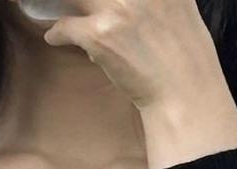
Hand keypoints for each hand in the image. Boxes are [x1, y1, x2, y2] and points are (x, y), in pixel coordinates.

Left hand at [41, 1, 236, 166]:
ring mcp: (117, 7)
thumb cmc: (181, 51)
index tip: (94, 2)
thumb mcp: (175, 3)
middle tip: (80, 7)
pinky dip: (58, 32)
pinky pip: (64, 25)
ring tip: (53, 9)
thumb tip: (118, 1)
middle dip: (83, 1)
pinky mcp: (101, 34)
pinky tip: (56, 37)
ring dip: (61, 4)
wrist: (182, 90)